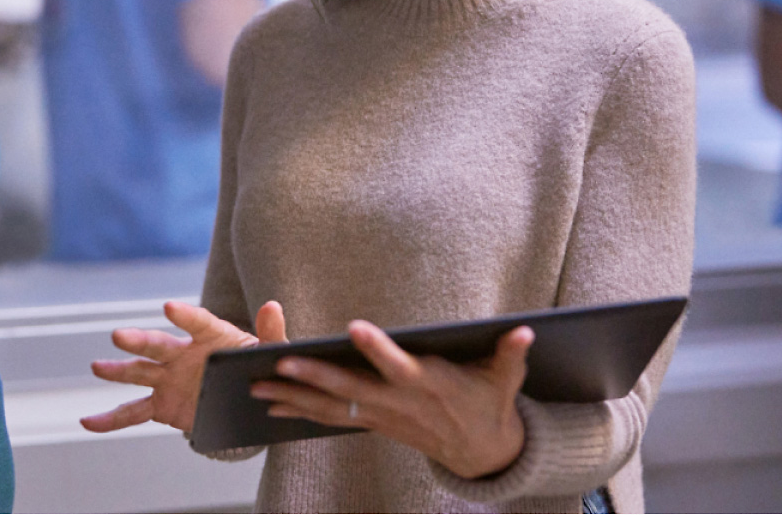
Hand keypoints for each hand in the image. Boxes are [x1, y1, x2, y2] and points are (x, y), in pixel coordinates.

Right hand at [80, 300, 287, 432]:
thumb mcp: (272, 353)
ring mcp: (168, 379)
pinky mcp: (161, 405)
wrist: (247, 397)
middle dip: (140, 341)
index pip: (198, 323)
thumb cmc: (258, 367)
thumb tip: (273, 306)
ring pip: (139, 373)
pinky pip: (133, 412)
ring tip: (97, 367)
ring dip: (118, 371)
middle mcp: (183, 354)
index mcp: (211, 337)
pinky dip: (110, 419)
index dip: (185, 316)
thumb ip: (272, 333)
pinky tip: (88, 422)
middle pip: (158, 346)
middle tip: (119, 336)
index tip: (169, 307)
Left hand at [252, 321, 533, 479]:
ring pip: (331, 407)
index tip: (354, 328)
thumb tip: (526, 330)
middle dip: (313, 377)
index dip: (378, 349)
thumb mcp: (507, 380)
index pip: (398, 365)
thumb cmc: (491, 403)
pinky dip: (300, 412)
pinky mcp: (373, 424)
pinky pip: (331, 417)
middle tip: (278, 365)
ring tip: (255, 388)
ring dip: (293, 398)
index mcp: (429, 385)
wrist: (481, 453)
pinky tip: (271, 406)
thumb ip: (511, 354)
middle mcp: (399, 402)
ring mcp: (382, 417)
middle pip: (351, 389)